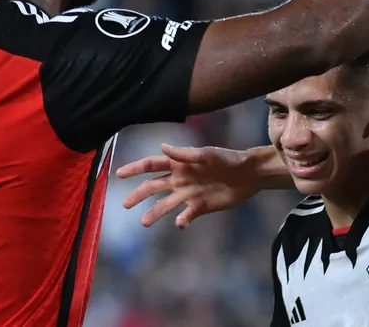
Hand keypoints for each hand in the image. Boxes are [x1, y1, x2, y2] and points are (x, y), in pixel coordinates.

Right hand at [116, 144, 261, 227]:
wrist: (249, 175)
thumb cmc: (228, 159)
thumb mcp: (207, 154)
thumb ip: (185, 154)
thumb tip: (162, 147)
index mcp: (179, 164)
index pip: (152, 166)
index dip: (136, 169)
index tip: (119, 174)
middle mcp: (180, 179)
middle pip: (154, 187)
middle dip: (139, 194)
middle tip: (125, 204)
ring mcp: (189, 194)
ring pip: (165, 204)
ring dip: (154, 213)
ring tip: (144, 222)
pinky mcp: (200, 207)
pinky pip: (186, 215)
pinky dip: (181, 220)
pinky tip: (180, 222)